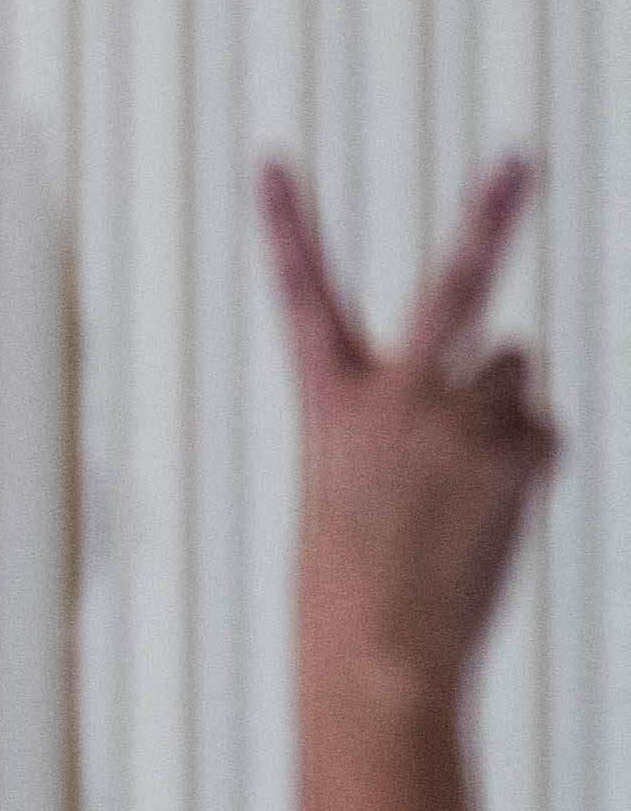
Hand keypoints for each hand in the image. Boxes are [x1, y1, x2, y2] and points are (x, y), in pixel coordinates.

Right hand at [264, 157, 562, 714]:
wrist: (382, 651)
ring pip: (512, 373)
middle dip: (489, 218)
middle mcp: (397, 396)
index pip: (301, 297)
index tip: (271, 160)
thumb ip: (425, 407)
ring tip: (462, 480)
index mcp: (332, 401)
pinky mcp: (517, 456)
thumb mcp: (362, 477)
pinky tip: (489, 508)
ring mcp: (461, 423)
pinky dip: (524, 462)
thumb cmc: (357, 573)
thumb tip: (518, 356)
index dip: (285, 225)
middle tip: (515, 159)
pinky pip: (540, 431)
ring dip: (500, 412)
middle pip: (456, 285)